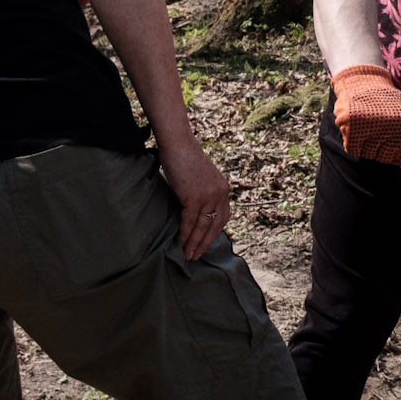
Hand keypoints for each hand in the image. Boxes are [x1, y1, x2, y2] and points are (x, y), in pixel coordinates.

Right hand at [156, 136, 231, 260]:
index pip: (223, 217)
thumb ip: (202, 192)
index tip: (206, 243)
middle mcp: (220, 193)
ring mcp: (208, 196)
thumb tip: (193, 209)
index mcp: (223, 188)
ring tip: (188, 255)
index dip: (214, 232)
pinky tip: (181, 243)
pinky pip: (190, 221)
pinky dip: (185, 234)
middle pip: (214, 225)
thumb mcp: (199, 177)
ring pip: (202, 227)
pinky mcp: (194, 198)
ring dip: (195, 243)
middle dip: (205, 243)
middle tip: (196, 256)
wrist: (177, 143)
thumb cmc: (184, 156)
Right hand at [330, 64, 400, 170]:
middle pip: (387, 158)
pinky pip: (355, 149)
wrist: (362, 80)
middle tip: (381, 136)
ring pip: (371, 154)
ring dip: (370, 146)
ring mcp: (369, 127)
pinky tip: (359, 129)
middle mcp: (390, 126)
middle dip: (385, 151)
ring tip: (370, 128)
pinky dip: (357, 143)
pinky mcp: (351, 128)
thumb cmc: (385, 101)